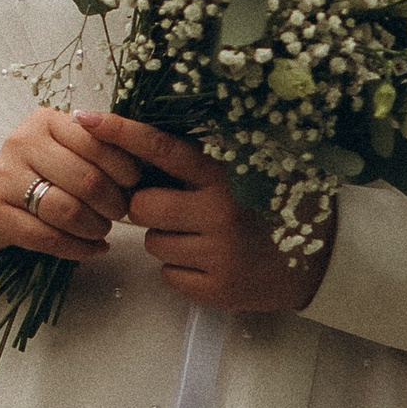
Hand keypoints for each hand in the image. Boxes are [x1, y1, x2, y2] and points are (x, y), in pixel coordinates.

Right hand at [0, 107, 141, 266]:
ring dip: (95, 228)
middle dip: (113, 204)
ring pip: (67, 210)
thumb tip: (145, 156)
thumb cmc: (43, 180)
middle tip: (119, 214)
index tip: (132, 185)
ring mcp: (2, 177)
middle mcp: (20, 142)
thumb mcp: (69, 154)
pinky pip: (47, 237)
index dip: (124, 168)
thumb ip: (100, 149)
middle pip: (86, 179)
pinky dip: (78, 249)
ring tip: (102, 231)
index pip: (96, 141)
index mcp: (45, 121)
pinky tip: (91, 249)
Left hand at [107, 115, 329, 314]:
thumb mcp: (242, 174)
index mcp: (223, 175)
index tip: (84, 118)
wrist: (322, 262)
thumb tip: (136, 149)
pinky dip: (181, 271)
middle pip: (141, 206)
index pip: (161, 148)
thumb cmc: (272, 207)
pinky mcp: (217, 290)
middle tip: (178, 210)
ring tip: (205, 238)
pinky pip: (168, 276)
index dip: (121, 132)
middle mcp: (219, 211)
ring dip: (167, 241)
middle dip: (148, 208)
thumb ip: (197, 165)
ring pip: (152, 244)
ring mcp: (218, 254)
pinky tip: (211, 263)